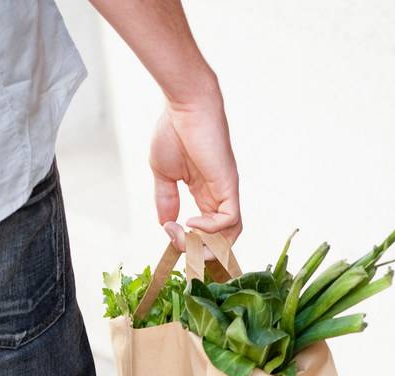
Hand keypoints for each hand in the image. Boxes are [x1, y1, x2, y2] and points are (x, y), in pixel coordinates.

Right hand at [151, 83, 240, 247]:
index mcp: (204, 192)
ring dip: (203, 245)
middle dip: (197, 252)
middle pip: (221, 240)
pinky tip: (191, 222)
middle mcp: (218, 194)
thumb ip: (166, 201)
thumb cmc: (173, 131)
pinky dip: (211, 230)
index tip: (167, 231)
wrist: (184, 105)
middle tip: (175, 239)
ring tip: (182, 234)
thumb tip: (165, 225)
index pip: (206, 231)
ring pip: (229, 235)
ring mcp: (225, 190)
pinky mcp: (228, 184)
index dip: (188, 242)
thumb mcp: (164, 174)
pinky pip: (230, 220)